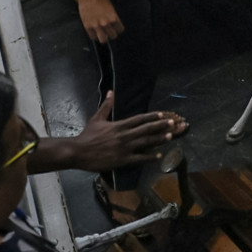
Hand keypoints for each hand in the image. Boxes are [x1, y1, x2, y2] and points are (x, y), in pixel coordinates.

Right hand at [58, 93, 186, 171]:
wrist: (78, 152)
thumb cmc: (88, 135)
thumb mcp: (97, 118)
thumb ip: (106, 105)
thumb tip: (111, 91)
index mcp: (119, 125)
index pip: (139, 119)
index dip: (152, 116)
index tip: (163, 114)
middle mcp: (124, 135)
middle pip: (146, 129)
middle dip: (161, 126)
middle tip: (173, 123)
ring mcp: (124, 148)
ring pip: (145, 143)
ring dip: (159, 139)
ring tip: (170, 136)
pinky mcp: (122, 160)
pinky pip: (139, 158)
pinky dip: (150, 157)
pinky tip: (159, 155)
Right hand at [77, 0, 123, 42]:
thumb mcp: (111, 6)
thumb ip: (113, 16)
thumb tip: (114, 23)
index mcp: (113, 17)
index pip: (120, 30)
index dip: (118, 29)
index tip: (116, 28)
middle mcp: (106, 23)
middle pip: (113, 36)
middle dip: (112, 34)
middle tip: (109, 31)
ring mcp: (96, 26)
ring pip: (103, 39)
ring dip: (104, 37)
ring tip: (103, 34)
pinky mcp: (88, 26)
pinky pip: (93, 37)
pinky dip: (94, 36)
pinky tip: (95, 33)